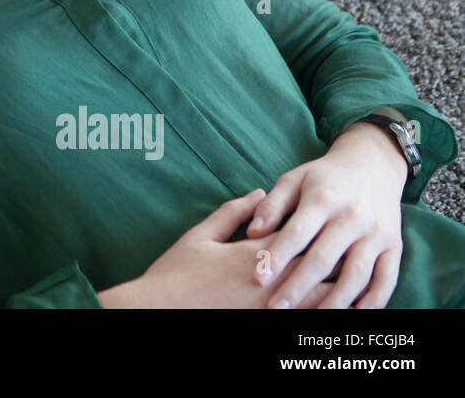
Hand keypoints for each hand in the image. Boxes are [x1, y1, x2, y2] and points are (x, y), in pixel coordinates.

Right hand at [129, 189, 338, 307]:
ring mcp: (271, 308)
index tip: (337, 219)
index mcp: (255, 252)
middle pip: (319, 267)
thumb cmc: (176, 272)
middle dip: (341, 258)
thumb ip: (233, 213)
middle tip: (358, 250)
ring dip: (341, 290)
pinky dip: (324, 313)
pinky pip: (307, 320)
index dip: (320, 227)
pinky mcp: (266, 324)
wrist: (160, 310)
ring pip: (321, 299)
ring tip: (357, 284)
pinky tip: (336, 310)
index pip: (300, 234)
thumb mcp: (199, 235)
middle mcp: (271, 280)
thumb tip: (259, 194)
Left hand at [244, 123, 405, 308]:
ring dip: (333, 300)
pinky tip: (355, 313)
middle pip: (323, 258)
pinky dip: (374, 299)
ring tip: (311, 318)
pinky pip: (387, 278)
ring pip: (355, 274)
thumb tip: (252, 232)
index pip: (297, 233)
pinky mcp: (394, 245)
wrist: (372, 163)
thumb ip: (272, 205)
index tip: (257, 278)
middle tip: (275, 308)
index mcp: (323, 199)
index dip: (276, 257)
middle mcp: (352, 217)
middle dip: (297, 286)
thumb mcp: (293, 179)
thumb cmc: (323, 176)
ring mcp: (376, 233)